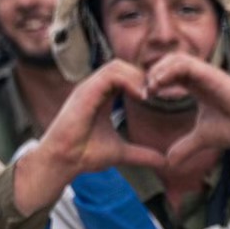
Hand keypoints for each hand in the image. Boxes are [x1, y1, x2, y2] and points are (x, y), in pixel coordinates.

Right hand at [13, 60, 167, 215]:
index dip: (143, 82)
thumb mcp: (122, 153)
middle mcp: (95, 88)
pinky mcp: (85, 92)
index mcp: (102, 96)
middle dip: (143, 77)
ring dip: (137, 77)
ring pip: (117, 66)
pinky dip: (128, 81)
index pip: (125, 76)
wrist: (65, 161)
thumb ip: (142, 154)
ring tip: (150, 95)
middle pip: (123, 66)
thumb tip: (164, 163)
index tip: (160, 99)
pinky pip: (110, 75)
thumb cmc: (85, 154)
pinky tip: (141, 96)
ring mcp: (89, 88)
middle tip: (159, 94)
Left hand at [145, 55, 229, 169]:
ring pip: (174, 59)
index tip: (145, 98)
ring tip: (150, 87)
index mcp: (196, 86)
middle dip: (152, 74)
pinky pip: (184, 64)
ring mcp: (204, 72)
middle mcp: (199, 76)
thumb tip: (169, 162)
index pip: (169, 74)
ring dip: (158, 70)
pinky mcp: (210, 72)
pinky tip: (160, 84)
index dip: (155, 82)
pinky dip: (169, 70)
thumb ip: (185, 147)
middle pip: (168, 63)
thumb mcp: (202, 138)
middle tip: (144, 92)